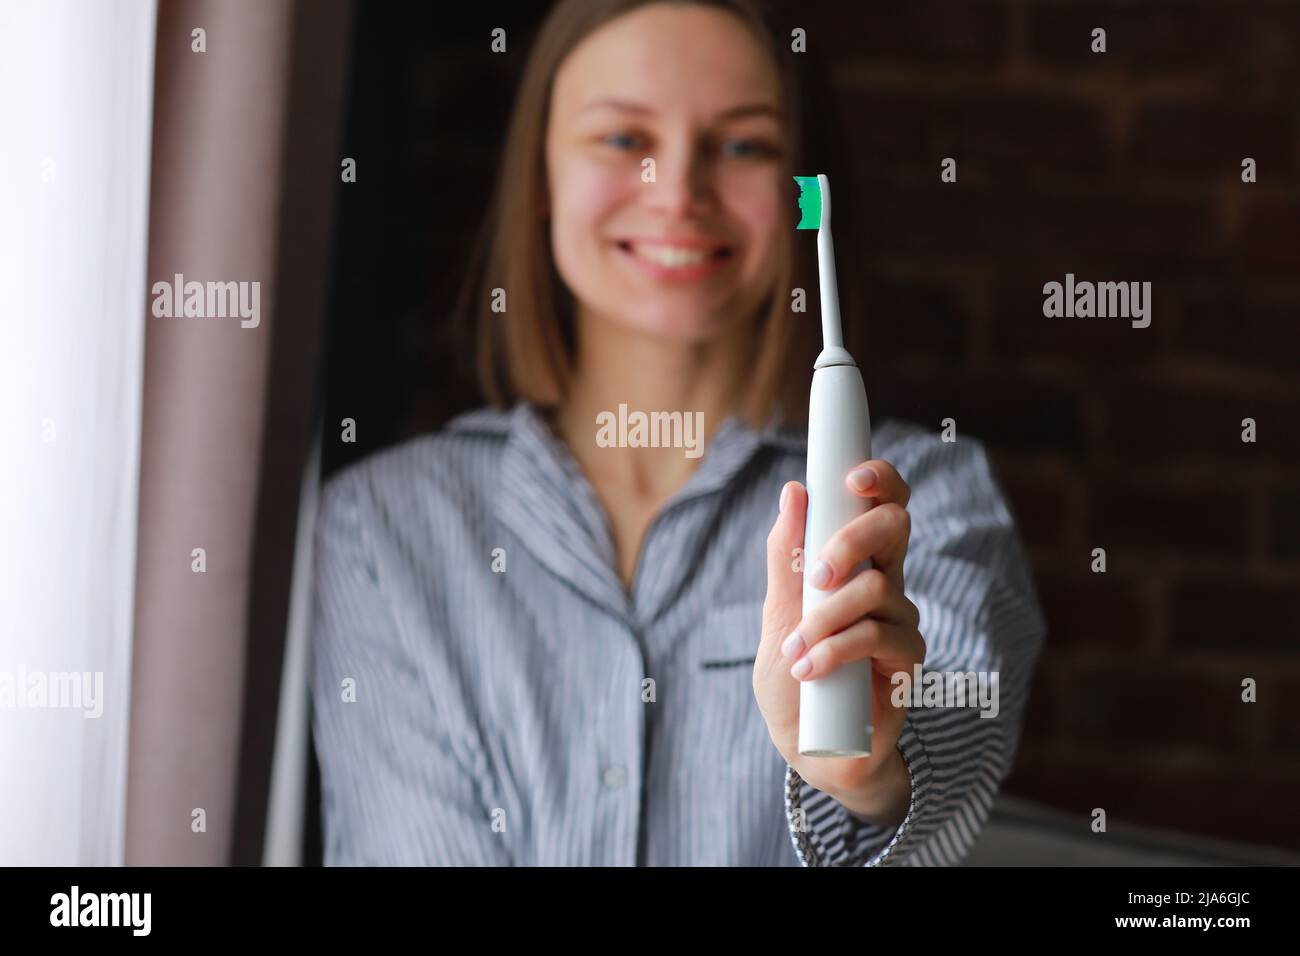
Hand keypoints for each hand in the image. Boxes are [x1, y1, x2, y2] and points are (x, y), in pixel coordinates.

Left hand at [752, 460, 924, 824]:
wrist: (806, 743)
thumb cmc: (791, 673)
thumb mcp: (776, 611)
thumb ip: (785, 557)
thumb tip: (794, 492)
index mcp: (857, 563)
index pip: (883, 505)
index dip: (880, 480)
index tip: (853, 478)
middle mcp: (888, 584)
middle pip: (895, 529)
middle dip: (850, 540)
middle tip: (816, 575)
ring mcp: (902, 622)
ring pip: (876, 588)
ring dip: (824, 619)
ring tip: (793, 651)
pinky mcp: (909, 662)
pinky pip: (876, 637)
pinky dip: (834, 650)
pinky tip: (809, 670)